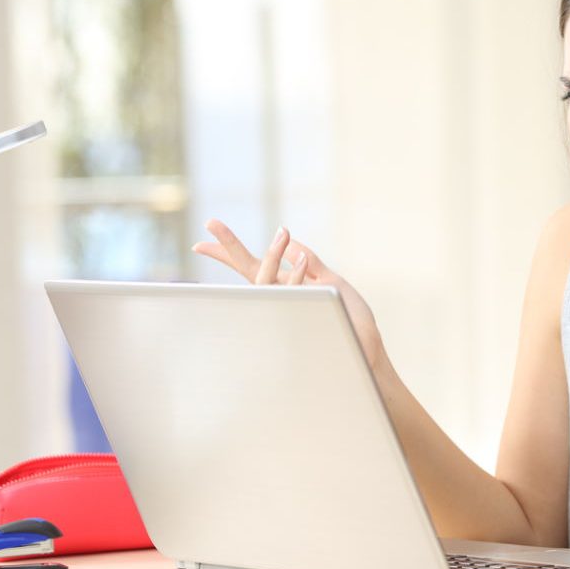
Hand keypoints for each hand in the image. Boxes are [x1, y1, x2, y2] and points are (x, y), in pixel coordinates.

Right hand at [191, 219, 389, 372]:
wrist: (367, 347)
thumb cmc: (351, 318)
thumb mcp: (332, 280)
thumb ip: (312, 263)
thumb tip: (291, 241)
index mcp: (288, 287)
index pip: (253, 266)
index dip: (229, 252)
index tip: (203, 238)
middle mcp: (282, 297)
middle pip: (248, 270)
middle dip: (229, 247)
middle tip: (211, 221)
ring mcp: (288, 306)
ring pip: (265, 280)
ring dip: (273, 255)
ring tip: (283, 231)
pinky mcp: (301, 313)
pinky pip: (288, 290)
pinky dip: (295, 271)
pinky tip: (300, 253)